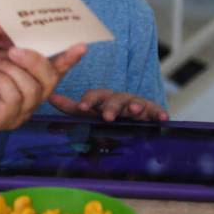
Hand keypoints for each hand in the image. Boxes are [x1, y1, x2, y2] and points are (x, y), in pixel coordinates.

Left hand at [0, 44, 86, 132]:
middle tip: (14, 49)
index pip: (54, 73)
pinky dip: (2, 80)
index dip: (68, 60)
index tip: (80, 45)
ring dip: (11, 70)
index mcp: (27, 84)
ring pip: (32, 89)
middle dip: (35, 61)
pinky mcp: (1, 122)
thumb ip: (13, 50)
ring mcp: (15, 115)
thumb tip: (31, 37)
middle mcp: (26, 102)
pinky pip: (14, 97)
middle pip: (49, 82)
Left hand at [49, 89, 168, 121]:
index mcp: (102, 98)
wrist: (132, 114)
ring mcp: (136, 103)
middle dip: (111, 107)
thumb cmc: (106, 112)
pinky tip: (163, 117)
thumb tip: (50, 96)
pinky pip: (156, 111)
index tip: (83, 107)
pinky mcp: (151, 111)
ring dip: (134, 106)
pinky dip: (159, 113)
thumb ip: (71, 106)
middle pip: (114, 99)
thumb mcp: (89, 110)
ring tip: (134, 111)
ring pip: (135, 103)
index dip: (88, 101)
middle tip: (107, 116)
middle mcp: (118, 98)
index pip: (94, 95)